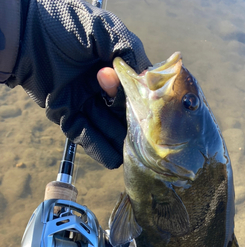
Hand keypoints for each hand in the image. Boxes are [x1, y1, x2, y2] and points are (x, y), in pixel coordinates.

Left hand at [8, 0, 149, 169]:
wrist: (27, 34)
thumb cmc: (65, 25)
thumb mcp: (104, 30)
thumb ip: (129, 49)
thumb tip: (147, 75)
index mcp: (112, 68)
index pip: (135, 91)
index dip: (144, 101)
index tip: (152, 110)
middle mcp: (100, 88)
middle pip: (124, 113)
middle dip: (134, 124)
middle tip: (143, 133)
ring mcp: (83, 103)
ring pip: (108, 129)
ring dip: (121, 141)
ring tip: (136, 154)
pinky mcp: (66, 115)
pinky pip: (86, 137)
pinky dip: (100, 149)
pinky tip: (115, 159)